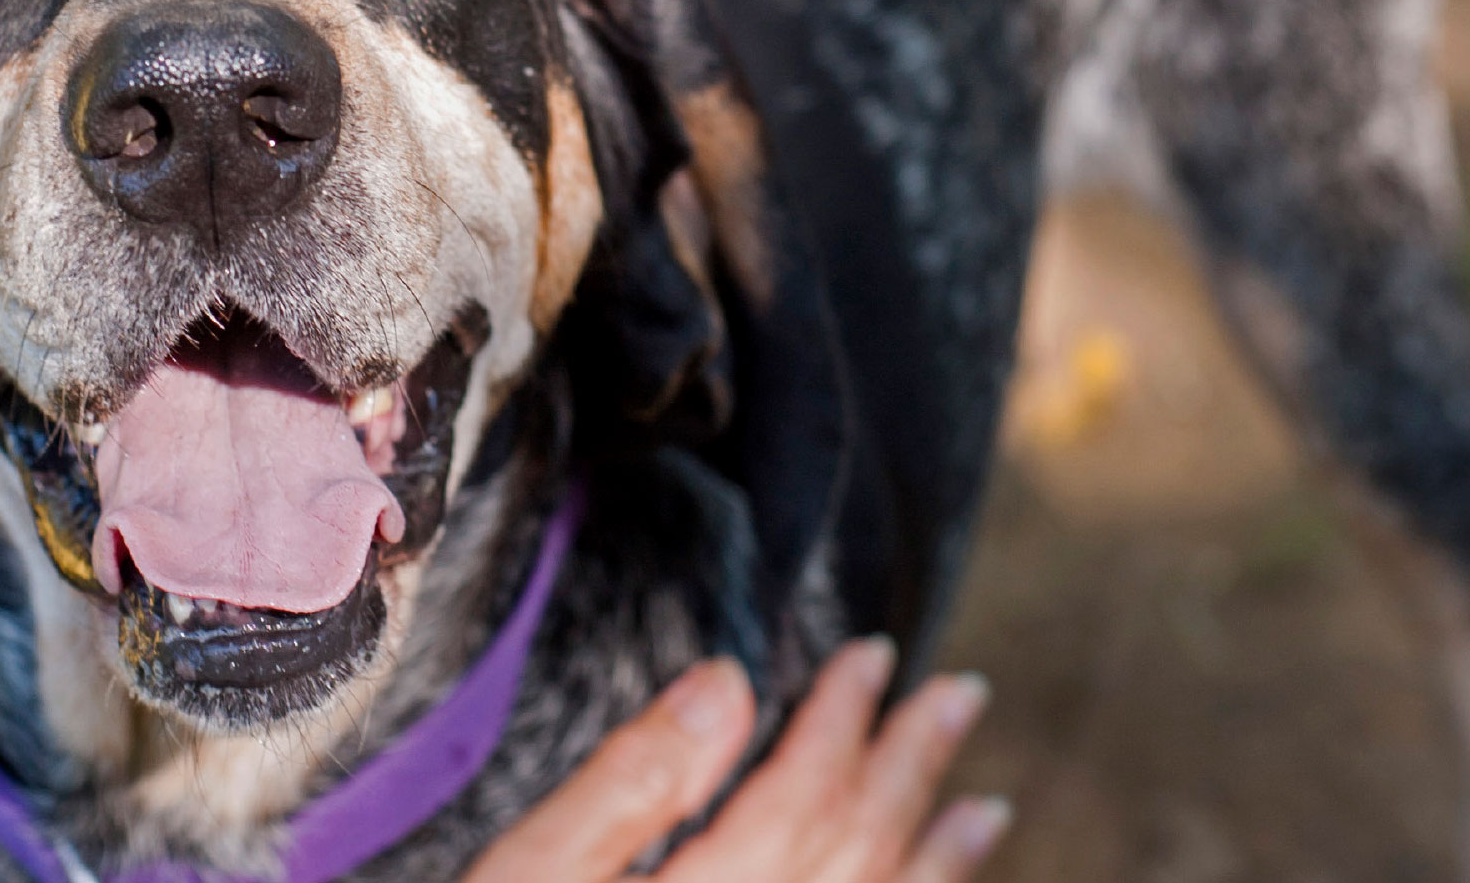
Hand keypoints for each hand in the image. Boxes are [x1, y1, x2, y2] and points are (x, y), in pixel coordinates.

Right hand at [463, 639, 1008, 881]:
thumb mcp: (532, 872)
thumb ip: (630, 782)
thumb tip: (727, 682)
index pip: (800, 798)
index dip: (842, 721)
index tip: (874, 656)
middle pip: (859, 854)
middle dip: (912, 770)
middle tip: (962, 695)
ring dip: (938, 860)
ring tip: (985, 809)